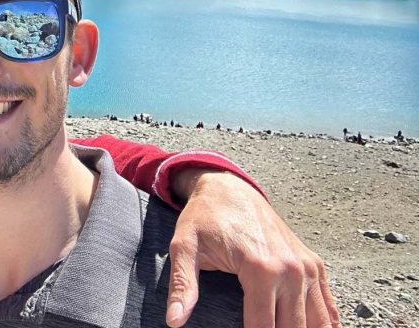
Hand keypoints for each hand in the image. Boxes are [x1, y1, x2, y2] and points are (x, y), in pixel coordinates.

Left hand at [167, 169, 337, 327]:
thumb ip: (183, 285)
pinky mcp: (314, 265)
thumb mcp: (185, 246)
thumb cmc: (204, 217)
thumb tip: (174, 320)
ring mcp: (307, 268)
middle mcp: (291, 270)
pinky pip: (329, 308)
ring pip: (318, 324)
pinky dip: (324, 326)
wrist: (228, 188)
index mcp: (261, 269)